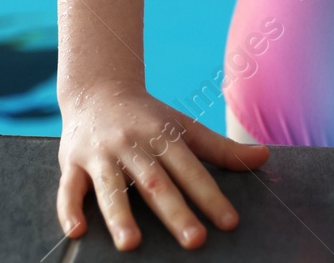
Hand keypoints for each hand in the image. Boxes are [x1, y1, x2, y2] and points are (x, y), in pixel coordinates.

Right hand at [57, 78, 268, 250]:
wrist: (96, 89)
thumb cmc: (147, 117)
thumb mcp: (184, 127)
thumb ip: (222, 149)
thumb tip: (265, 157)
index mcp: (162, 135)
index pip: (190, 170)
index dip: (210, 196)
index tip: (229, 222)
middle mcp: (132, 144)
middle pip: (155, 182)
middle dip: (174, 212)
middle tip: (194, 240)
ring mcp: (101, 154)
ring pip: (110, 187)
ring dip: (119, 215)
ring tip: (131, 244)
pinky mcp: (72, 162)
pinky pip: (69, 187)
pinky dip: (69, 209)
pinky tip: (77, 231)